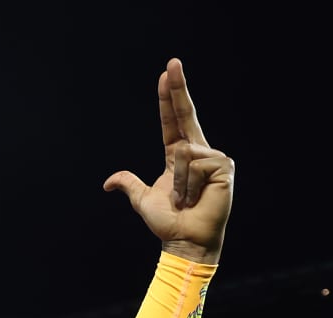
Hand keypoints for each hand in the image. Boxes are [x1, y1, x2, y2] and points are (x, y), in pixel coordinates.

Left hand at [104, 58, 233, 263]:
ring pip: (184, 152)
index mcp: (179, 155)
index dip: (168, 98)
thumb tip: (108, 182)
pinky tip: (196, 197)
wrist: (184, 240)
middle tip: (173, 61)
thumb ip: (129, 183)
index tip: (166, 73)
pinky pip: (196, 163)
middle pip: (186, 114)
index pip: (172, 121)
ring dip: (178, 182)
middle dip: (178, 88)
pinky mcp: (224, 166)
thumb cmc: (169, 222)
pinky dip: (189, 184)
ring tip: (185, 198)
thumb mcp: (142, 200)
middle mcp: (198, 151)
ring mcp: (213, 157)